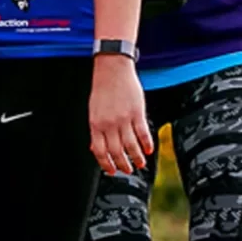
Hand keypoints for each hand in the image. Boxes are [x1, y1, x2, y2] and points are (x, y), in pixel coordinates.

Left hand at [89, 59, 153, 174]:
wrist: (112, 69)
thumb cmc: (102, 89)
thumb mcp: (93, 111)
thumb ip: (96, 131)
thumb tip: (95, 148)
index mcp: (96, 124)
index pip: (100, 151)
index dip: (106, 164)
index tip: (112, 171)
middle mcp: (109, 124)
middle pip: (117, 152)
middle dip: (123, 165)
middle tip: (128, 169)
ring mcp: (124, 119)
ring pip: (131, 146)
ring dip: (136, 158)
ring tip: (140, 163)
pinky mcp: (137, 113)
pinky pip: (143, 134)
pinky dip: (147, 145)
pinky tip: (148, 150)